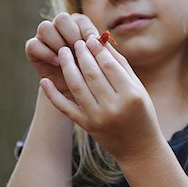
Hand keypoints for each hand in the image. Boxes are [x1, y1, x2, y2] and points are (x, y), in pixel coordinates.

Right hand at [25, 12, 98, 93]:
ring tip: (68, 58)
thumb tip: (101, 39)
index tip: (93, 45)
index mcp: (77, 24)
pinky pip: (33, 44)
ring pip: (45, 27)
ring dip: (58, 42)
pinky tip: (58, 63)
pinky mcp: (32, 48)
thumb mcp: (96, 59)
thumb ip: (98, 48)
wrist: (73, 89)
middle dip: (72, 35)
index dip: (87, 31)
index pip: (80, 19)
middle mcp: (59, 26)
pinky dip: (46, 53)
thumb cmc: (88, 71)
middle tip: (79, 51)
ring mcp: (44, 36)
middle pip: (61, 18)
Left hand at [40, 36, 160, 162]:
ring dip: (67, 67)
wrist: (139, 148)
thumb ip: (121, 65)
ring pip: (76, 86)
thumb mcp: (138, 88)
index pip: (109, 65)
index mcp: (130, 95)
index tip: (90, 38)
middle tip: (75, 42)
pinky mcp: (86, 126)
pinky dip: (53, 95)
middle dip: (81, 54)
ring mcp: (98, 118)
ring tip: (63, 53)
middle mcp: (113, 107)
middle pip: (91, 73)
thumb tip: (103, 42)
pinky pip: (65, 108)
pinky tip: (45, 81)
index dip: (97, 49)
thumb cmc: (142, 112)